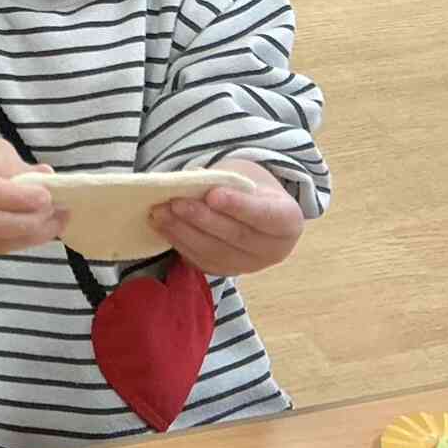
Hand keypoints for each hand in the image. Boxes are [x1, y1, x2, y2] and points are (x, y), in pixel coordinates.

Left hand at [149, 163, 303, 275]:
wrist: (250, 210)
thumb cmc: (249, 189)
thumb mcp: (247, 176)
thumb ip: (227, 180)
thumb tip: (194, 178)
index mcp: (288, 221)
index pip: (265, 215)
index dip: (238, 206)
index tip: (212, 195)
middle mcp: (272, 250)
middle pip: (235, 237)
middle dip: (201, 219)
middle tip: (175, 203)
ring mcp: (248, 265)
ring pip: (214, 252)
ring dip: (183, 232)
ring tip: (160, 213)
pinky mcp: (224, 271)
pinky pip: (200, 261)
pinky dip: (178, 243)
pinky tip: (161, 226)